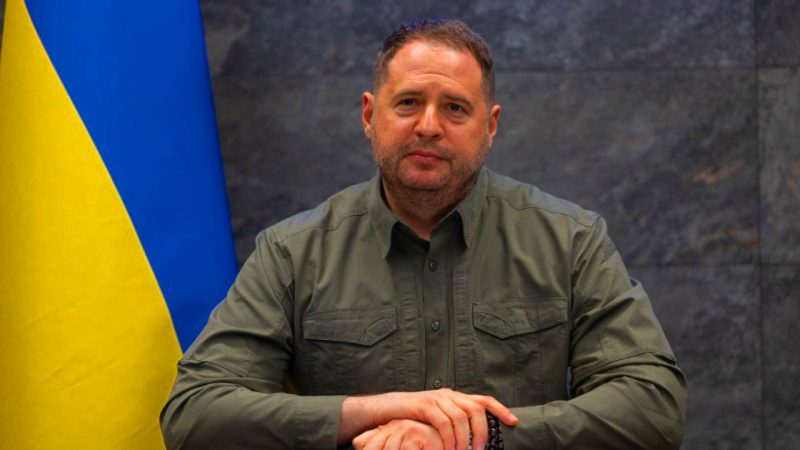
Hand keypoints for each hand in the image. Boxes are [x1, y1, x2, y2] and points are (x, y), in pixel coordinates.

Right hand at [340, 389, 517, 449]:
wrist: (385, 410)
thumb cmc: (412, 419)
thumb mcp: (437, 419)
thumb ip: (453, 424)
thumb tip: (474, 440)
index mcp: (455, 398)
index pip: (483, 400)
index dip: (500, 409)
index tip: (513, 422)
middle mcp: (448, 395)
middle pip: (475, 408)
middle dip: (482, 430)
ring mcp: (436, 399)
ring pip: (460, 416)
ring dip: (464, 438)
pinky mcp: (423, 405)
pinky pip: (443, 421)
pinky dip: (448, 437)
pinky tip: (448, 448)